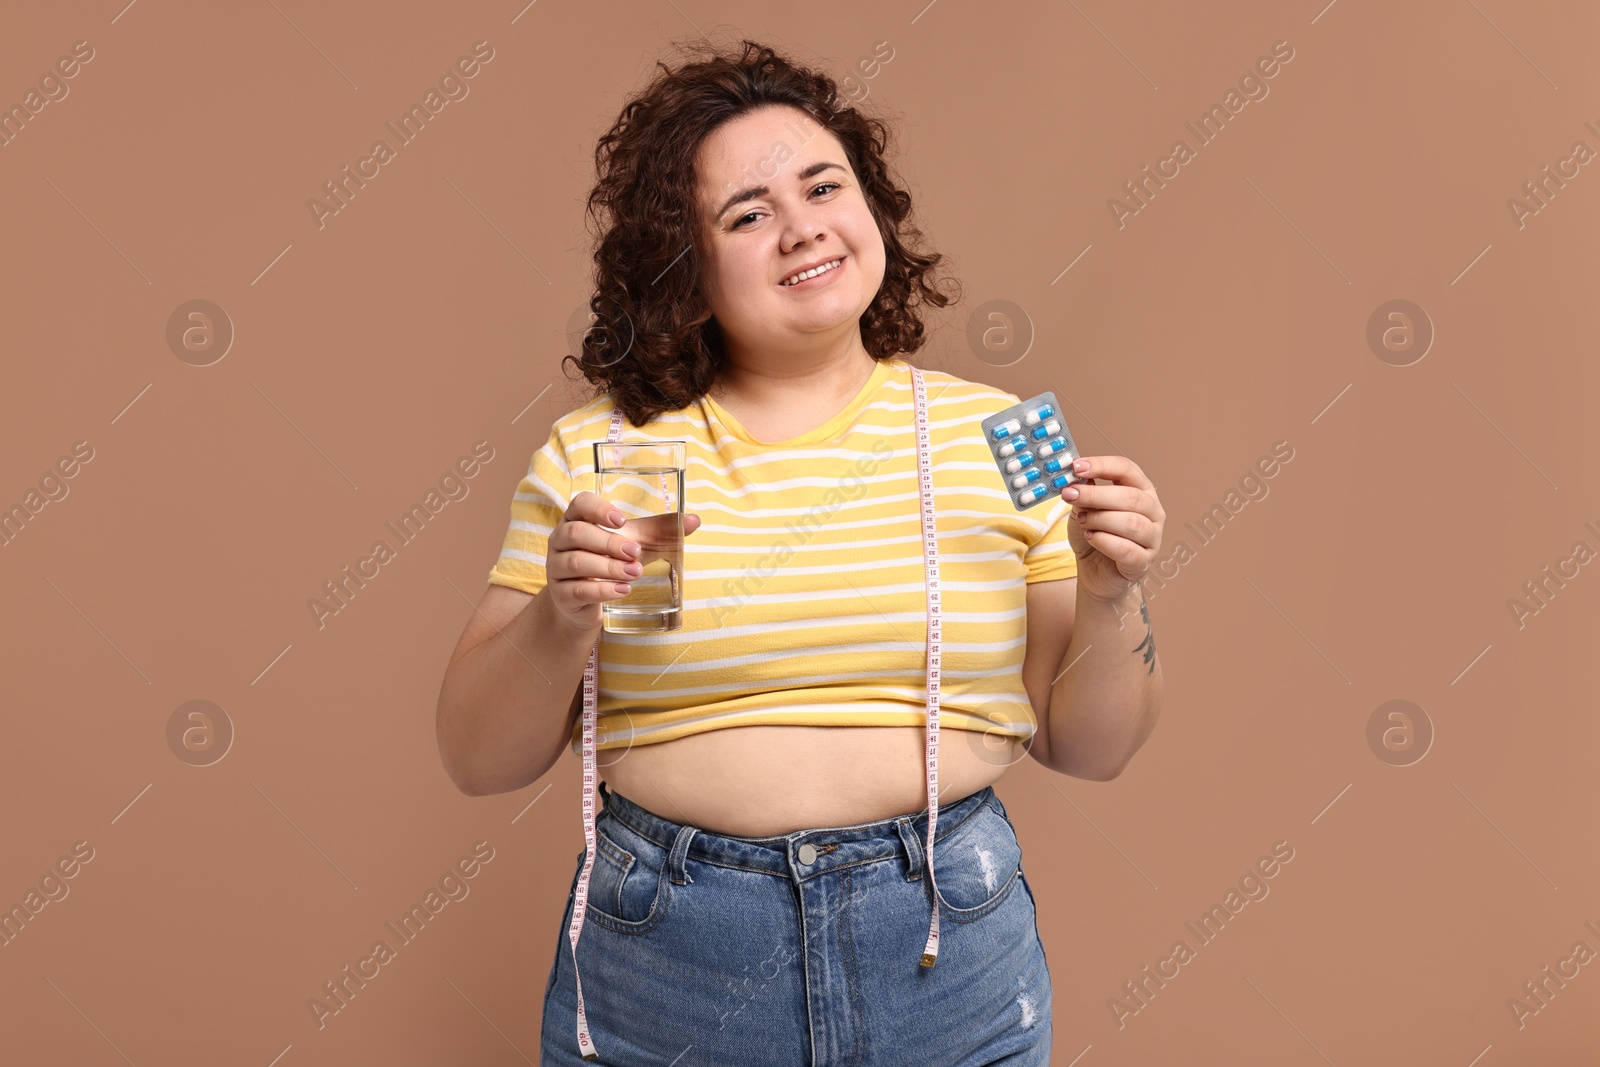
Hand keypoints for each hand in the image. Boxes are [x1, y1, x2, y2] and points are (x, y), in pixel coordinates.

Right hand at [545, 490, 702, 630]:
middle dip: (608, 543)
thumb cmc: (609, 562)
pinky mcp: (560, 594)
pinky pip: (577, 590)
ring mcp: (556, 568)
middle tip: (636, 553)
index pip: (579, 504)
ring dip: (607, 567)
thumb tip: (694, 520)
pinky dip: (602, 590)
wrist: (585, 603)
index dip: (598, 509)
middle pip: (576, 534)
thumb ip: (660, 531)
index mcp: (577, 519)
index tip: (621, 520)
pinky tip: (623, 591)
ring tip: (634, 573)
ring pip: (575, 562)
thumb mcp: (634, 543)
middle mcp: (560, 540)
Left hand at [1060, 456, 1164, 601]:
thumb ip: (1083, 493)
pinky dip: (1104, 541)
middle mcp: (1153, 511)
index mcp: (1141, 490)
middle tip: (1069, 495)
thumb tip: (1076, 477)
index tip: (1076, 467)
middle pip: (1130, 497)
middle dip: (1096, 494)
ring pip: (1131, 523)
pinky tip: (1091, 538)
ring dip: (1100, 520)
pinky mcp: (1145, 561)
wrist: (1095, 574)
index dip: (1102, 465)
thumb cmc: (1094, 537)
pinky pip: (1127, 549)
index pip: (1126, 469)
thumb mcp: (1083, 510)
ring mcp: (1153, 537)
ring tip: (1083, 522)